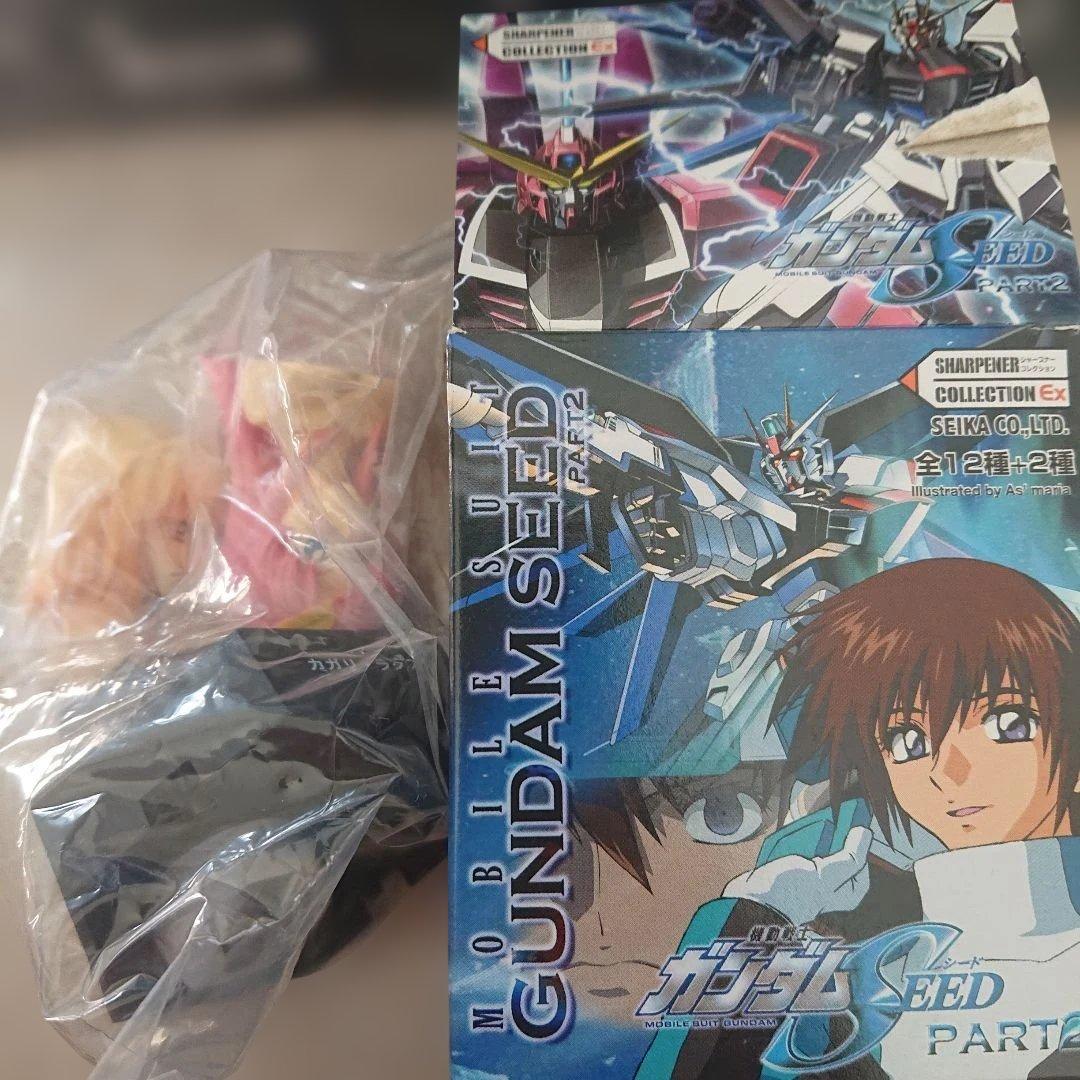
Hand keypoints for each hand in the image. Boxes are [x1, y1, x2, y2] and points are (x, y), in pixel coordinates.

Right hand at [722, 826, 872, 925]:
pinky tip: (787, 834)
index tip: (851, 823)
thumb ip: (848, 857)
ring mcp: (808, 878)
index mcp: (844, 892)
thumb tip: (865, 834)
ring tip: (802, 827)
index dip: (858, 843)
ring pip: (815, 849)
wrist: (749, 902)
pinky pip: (796, 850)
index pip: (860, 863)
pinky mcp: (789, 871)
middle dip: (831, 836)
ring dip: (809, 836)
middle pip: (838, 853)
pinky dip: (792, 841)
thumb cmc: (789, 894)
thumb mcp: (825, 875)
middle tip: (825, 820)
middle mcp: (828, 885)